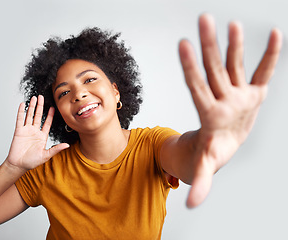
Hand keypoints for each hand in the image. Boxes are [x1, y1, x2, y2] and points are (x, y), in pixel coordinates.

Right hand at [6, 95, 68, 171]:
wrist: (19, 165)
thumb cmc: (32, 161)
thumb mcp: (46, 155)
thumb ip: (56, 149)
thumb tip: (67, 145)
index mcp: (42, 136)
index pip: (47, 123)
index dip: (50, 115)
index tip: (53, 107)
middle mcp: (35, 131)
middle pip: (38, 116)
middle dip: (41, 106)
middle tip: (42, 97)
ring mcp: (26, 130)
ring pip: (30, 115)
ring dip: (32, 107)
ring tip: (34, 98)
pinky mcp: (19, 131)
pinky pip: (20, 119)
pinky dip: (21, 112)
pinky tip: (22, 105)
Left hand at [178, 14, 281, 207]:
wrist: (223, 142)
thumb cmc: (212, 152)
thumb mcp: (206, 166)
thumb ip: (200, 182)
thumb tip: (191, 207)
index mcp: (209, 113)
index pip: (197, 86)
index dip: (190, 67)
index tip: (182, 44)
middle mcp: (221, 98)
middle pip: (214, 69)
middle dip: (210, 45)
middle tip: (204, 19)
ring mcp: (236, 93)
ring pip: (234, 65)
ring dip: (235, 45)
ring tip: (232, 24)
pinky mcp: (252, 93)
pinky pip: (262, 72)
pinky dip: (269, 56)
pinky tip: (274, 35)